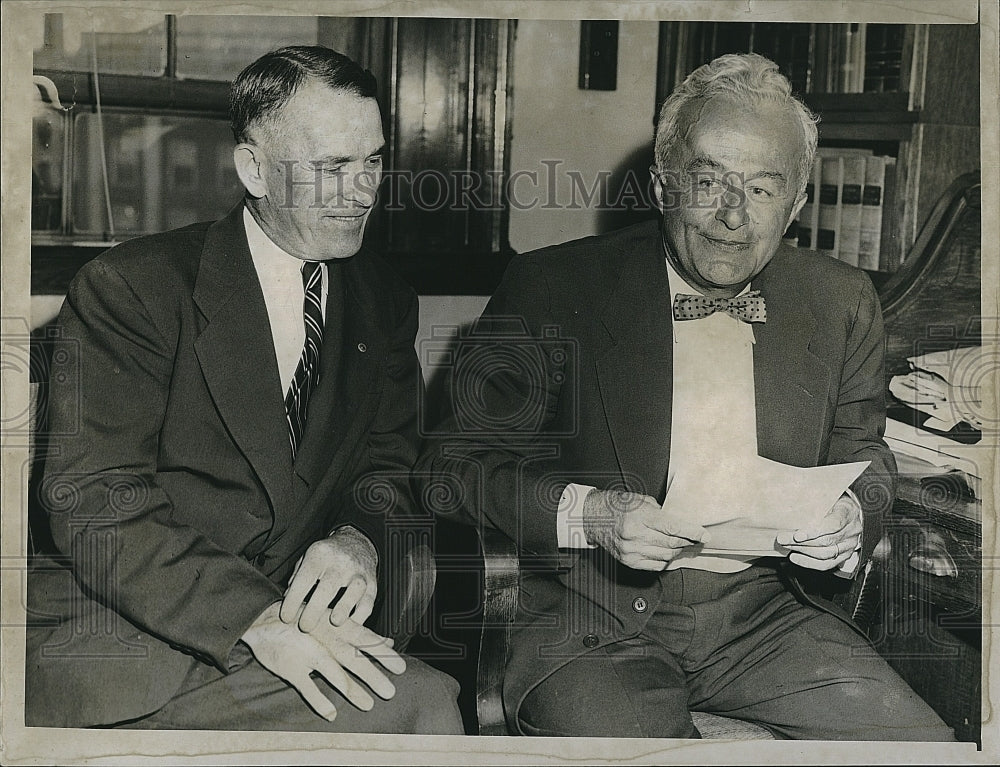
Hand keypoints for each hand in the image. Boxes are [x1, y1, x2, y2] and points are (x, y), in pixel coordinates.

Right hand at [241, 602, 404, 720]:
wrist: (264, 618)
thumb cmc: (307, 620)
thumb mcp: (335, 620)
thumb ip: (362, 633)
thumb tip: (388, 642)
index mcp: (338, 627)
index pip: (366, 641)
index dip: (384, 655)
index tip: (402, 668)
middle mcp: (326, 639)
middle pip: (354, 660)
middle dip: (373, 676)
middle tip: (390, 692)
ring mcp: (308, 653)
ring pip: (334, 674)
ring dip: (352, 691)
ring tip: (369, 704)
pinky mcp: (291, 667)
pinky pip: (307, 687)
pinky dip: (319, 701)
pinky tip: (331, 714)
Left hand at [281, 526, 377, 631]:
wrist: (357, 543)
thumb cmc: (327, 556)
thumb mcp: (308, 558)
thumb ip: (296, 578)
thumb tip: (287, 601)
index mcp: (320, 555)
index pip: (304, 580)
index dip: (292, 601)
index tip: (286, 617)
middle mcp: (340, 562)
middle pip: (327, 589)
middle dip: (313, 613)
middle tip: (305, 627)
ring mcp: (359, 573)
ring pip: (353, 593)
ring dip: (341, 612)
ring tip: (332, 624)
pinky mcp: (372, 584)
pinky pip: (367, 604)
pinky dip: (358, 618)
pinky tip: (347, 625)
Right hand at [583, 488, 707, 570]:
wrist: (592, 518)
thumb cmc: (616, 505)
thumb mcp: (640, 500)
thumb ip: (660, 512)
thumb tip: (680, 524)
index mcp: (640, 516)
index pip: (674, 528)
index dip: (692, 532)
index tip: (704, 535)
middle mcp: (635, 535)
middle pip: (672, 543)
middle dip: (689, 542)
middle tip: (697, 540)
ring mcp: (631, 550)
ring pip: (666, 555)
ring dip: (678, 551)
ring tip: (683, 545)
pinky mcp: (629, 561)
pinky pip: (655, 565)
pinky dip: (665, 559)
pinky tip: (667, 552)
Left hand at [776, 492, 861, 570]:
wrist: (849, 511)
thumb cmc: (834, 501)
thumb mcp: (827, 495)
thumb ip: (814, 501)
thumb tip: (789, 506)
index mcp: (848, 512)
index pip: (834, 524)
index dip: (815, 531)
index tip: (798, 535)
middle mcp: (852, 530)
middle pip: (826, 541)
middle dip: (801, 542)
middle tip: (783, 539)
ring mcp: (850, 544)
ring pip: (826, 553)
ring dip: (802, 551)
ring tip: (786, 546)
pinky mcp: (845, 555)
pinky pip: (827, 564)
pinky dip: (809, 562)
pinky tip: (795, 557)